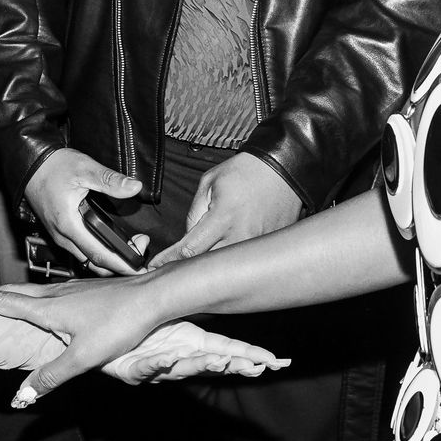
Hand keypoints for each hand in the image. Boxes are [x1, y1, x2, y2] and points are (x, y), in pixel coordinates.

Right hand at [0, 278, 287, 405]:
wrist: (155, 297)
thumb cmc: (120, 324)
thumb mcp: (83, 358)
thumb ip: (49, 377)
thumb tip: (19, 398)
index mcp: (47, 308)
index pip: (1, 303)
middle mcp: (54, 293)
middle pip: (11, 293)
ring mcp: (70, 289)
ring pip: (29, 290)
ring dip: (6, 293)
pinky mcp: (85, 290)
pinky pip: (46, 291)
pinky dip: (29, 294)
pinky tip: (39, 300)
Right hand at [25, 149, 145, 274]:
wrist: (30, 164)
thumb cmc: (54, 166)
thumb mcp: (85, 168)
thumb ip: (110, 180)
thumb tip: (134, 187)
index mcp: (69, 225)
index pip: (99, 256)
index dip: (122, 264)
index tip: (140, 267)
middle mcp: (62, 236)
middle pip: (94, 263)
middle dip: (120, 263)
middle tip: (141, 248)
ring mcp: (59, 236)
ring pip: (86, 259)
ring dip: (109, 258)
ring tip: (131, 245)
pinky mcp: (59, 232)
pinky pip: (80, 251)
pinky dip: (98, 252)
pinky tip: (111, 242)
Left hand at [147, 152, 301, 267]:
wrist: (284, 169)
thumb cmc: (246, 171)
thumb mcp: (210, 182)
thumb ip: (194, 212)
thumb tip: (188, 237)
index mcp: (223, 217)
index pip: (190, 249)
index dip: (170, 260)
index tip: (156, 267)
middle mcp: (242, 234)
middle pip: (208, 266)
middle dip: (189, 269)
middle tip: (173, 271)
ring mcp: (258, 244)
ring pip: (227, 269)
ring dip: (212, 270)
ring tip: (199, 269)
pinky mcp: (269, 247)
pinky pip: (246, 262)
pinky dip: (234, 263)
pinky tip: (227, 261)